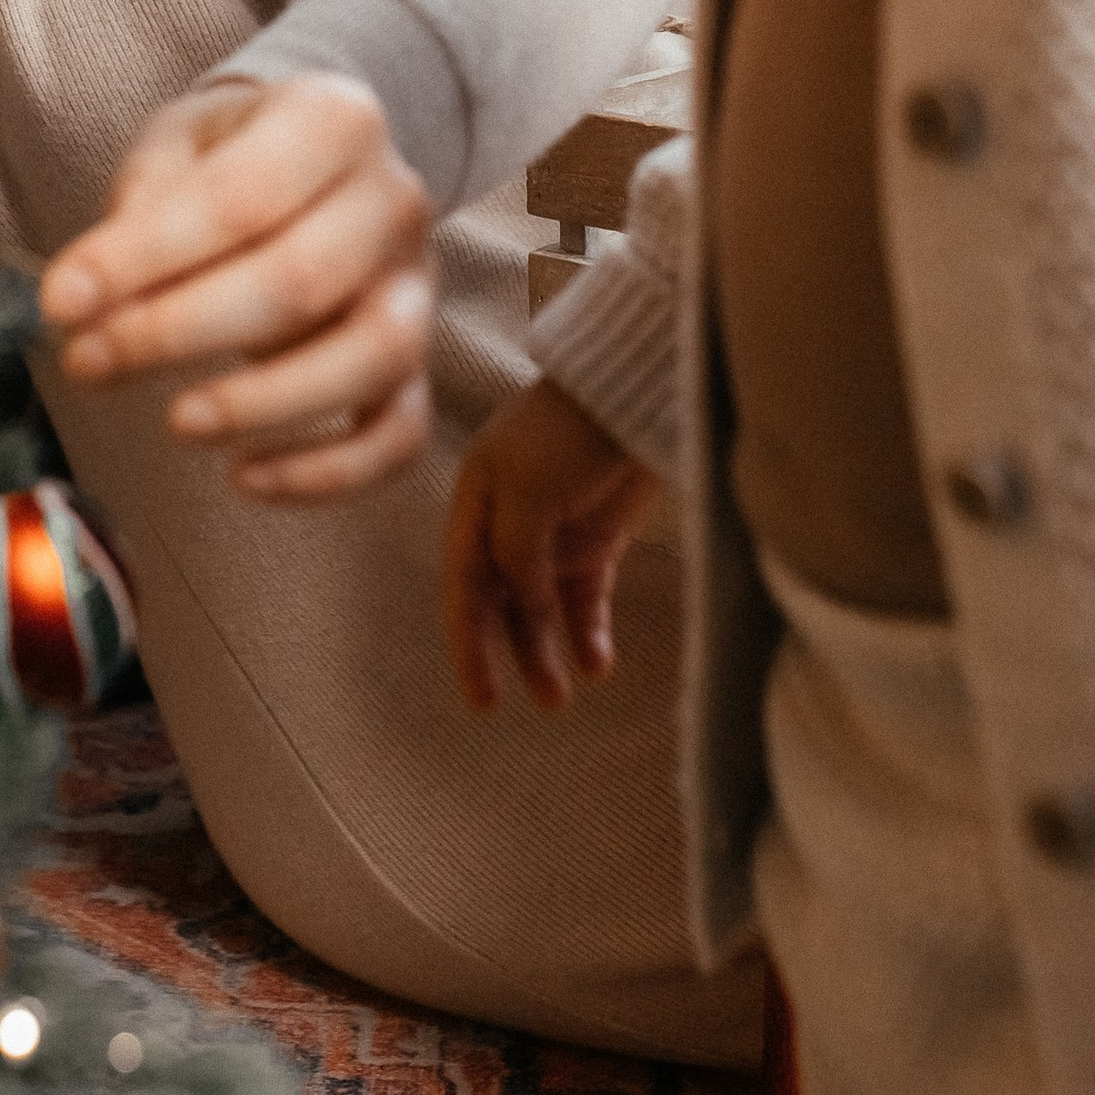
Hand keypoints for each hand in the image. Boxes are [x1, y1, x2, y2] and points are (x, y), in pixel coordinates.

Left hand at [41, 74, 432, 501]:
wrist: (319, 163)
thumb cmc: (232, 156)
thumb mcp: (178, 144)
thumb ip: (140, 211)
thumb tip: (83, 302)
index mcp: (334, 119)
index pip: (240, 196)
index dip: (146, 257)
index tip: (62, 301)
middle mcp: (393, 200)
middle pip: (303, 278)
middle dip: (182, 331)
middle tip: (90, 362)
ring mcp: (417, 284)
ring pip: (369, 357)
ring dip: (263, 402)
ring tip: (175, 422)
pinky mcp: (420, 360)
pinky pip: (398, 431)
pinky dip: (329, 472)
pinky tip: (246, 478)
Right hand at [444, 379, 662, 714]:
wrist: (632, 389)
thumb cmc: (566, 427)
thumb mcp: (525, 489)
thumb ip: (515, 554)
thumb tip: (522, 604)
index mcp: (476, 505)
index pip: (462, 586)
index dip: (466, 643)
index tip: (480, 696)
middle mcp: (507, 523)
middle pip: (498, 604)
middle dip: (505, 655)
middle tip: (515, 705)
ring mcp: (554, 531)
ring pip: (540, 609)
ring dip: (546, 652)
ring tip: (560, 697)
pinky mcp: (598, 537)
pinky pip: (586, 598)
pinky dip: (588, 631)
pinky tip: (598, 664)